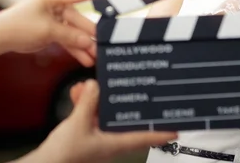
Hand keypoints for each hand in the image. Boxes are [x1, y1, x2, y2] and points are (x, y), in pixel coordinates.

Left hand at [0, 0, 113, 66]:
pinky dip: (74, 49)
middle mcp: (57, 4)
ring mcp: (55, 17)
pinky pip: (67, 38)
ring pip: (74, 32)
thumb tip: (89, 42)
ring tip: (95, 57)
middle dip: (89, 35)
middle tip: (103, 46)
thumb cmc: (19, 26)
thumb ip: (70, 36)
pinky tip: (85, 59)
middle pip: (79, 19)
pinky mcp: (53, 29)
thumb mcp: (47, 31)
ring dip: (84, 45)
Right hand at [18, 80, 175, 162]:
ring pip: (105, 115)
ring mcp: (97, 139)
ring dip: (99, 100)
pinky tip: (78, 93)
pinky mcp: (84, 136)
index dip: (161, 132)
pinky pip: (90, 116)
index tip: (177, 128)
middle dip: (123, 101)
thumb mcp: (78, 123)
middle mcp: (109, 142)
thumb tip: (96, 85)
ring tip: (90, 86)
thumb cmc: (62, 155)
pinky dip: (85, 105)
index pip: (144, 137)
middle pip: (125, 119)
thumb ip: (89, 102)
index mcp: (115, 143)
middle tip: (131, 86)